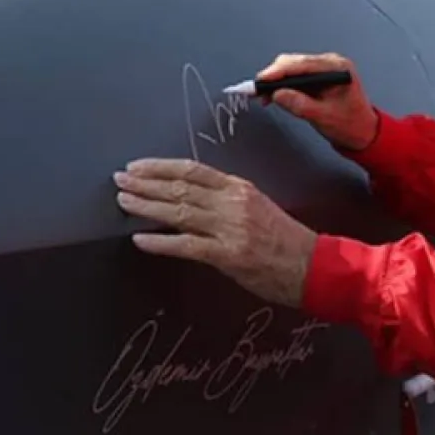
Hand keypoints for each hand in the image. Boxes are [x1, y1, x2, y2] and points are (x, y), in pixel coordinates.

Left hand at [113, 158, 317, 308]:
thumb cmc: (284, 240)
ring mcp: (230, 228)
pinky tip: (140, 239)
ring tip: (123, 202)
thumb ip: (224, 201)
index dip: (160, 167)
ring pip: (179, 211)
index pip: (192, 169)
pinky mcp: (229, 255)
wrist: (314, 267)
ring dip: (147, 206)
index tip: (136, 167)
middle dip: (145, 183)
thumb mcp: (256, 207)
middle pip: (180, 187)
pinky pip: (187, 245)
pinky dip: (161, 241)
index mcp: (238, 187)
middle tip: (119, 180)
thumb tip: (187, 199)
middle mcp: (232, 202)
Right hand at [257, 53, 379, 150]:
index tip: (262, 80)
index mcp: (337, 69)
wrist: (363, 133)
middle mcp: (330, 64)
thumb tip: (278, 94)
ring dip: (276, 81)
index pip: (302, 65)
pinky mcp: (317, 78)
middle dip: (273, 76)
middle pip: (294, 63)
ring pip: (291, 68)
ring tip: (263, 96)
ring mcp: (323, 70)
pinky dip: (282, 85)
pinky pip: (295, 76)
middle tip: (257, 91)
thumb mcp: (324, 117)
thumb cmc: (352, 125)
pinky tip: (273, 95)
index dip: (278, 72)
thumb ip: (300, 105)